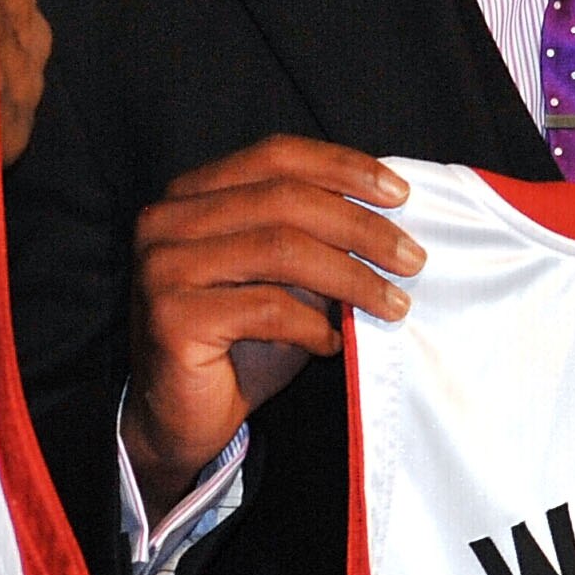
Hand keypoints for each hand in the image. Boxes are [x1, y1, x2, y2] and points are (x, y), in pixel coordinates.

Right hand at [125, 136, 420, 513]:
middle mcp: (166, 220)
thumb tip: (389, 214)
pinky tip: (333, 344)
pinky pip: (267, 308)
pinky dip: (314, 325)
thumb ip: (315, 237)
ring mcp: (162, 267)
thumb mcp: (282, 277)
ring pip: (280, 250)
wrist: (181, 418)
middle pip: (284, 199)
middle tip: (412, 259)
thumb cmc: (238, 342)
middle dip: (360, 227)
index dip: (342, 167)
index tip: (400, 194)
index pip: (275, 156)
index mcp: (191, 193)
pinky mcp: (172, 318)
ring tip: (393, 304)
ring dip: (351, 277)